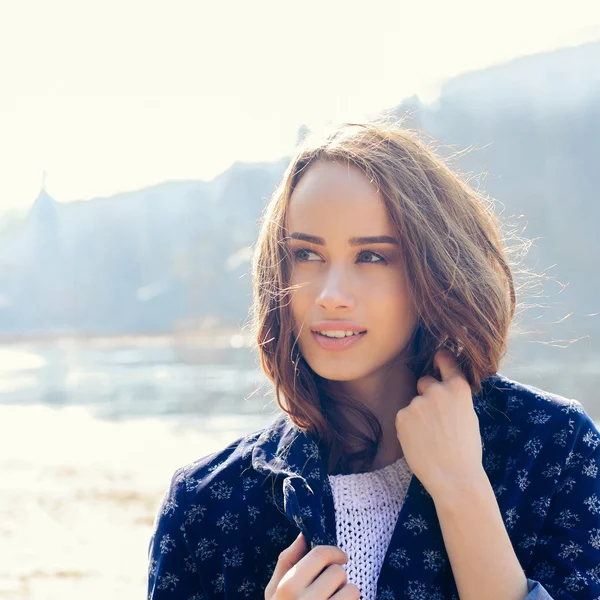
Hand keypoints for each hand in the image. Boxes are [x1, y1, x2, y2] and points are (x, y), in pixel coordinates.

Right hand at [265, 532, 359, 598]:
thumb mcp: (274, 590)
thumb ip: (287, 560)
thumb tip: (303, 533)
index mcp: (287, 587)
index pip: (320, 554)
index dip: (334, 552)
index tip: (339, 557)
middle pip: (338, 572)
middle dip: (338, 577)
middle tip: (330, 587)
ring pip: (352, 590)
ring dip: (348, 594)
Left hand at [395, 348, 484, 498]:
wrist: (454, 477)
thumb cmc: (465, 451)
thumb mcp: (468, 416)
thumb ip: (454, 398)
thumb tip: (442, 388)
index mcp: (458, 388)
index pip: (446, 360)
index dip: (441, 357)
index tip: (437, 354)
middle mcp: (437, 390)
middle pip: (424, 381)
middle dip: (427, 394)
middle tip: (436, 420)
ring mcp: (417, 402)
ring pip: (414, 403)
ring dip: (418, 414)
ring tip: (430, 437)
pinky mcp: (402, 415)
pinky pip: (404, 416)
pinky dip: (408, 427)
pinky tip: (420, 442)